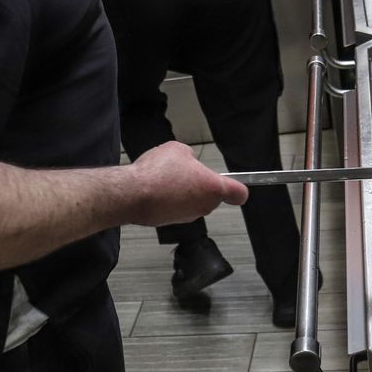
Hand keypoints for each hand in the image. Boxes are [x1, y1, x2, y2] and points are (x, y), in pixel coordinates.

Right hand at [124, 141, 247, 225]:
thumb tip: (188, 163)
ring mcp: (188, 216)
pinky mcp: (171, 222)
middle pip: (211, 195)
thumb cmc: (159, 172)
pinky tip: (155, 188)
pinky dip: (169, 199)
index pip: (239, 193)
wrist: (133, 194)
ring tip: (165, 178)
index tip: (237, 186)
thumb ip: (190, 157)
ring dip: (184, 191)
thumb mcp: (178, 149)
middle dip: (201, 183)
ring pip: (192, 201)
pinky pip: (176, 207)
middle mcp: (205, 206)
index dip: (238, 189)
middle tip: (184, 171)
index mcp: (214, 188)